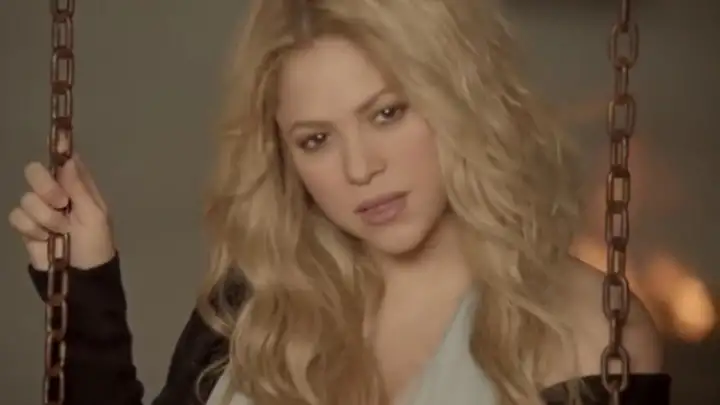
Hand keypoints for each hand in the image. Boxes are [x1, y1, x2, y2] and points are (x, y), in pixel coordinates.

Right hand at [8, 154, 115, 269]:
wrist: (81, 275)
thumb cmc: (95, 244)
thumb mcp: (95, 215)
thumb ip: (80, 188)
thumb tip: (69, 159)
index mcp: (78, 187)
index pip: (64, 161)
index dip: (58, 154)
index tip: (57, 154)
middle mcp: (57, 193)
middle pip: (36, 172)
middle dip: (46, 187)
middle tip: (61, 203)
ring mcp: (40, 209)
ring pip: (26, 198)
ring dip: (45, 217)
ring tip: (60, 231)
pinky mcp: (27, 226)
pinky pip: (17, 217)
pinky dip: (31, 228)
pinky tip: (45, 238)